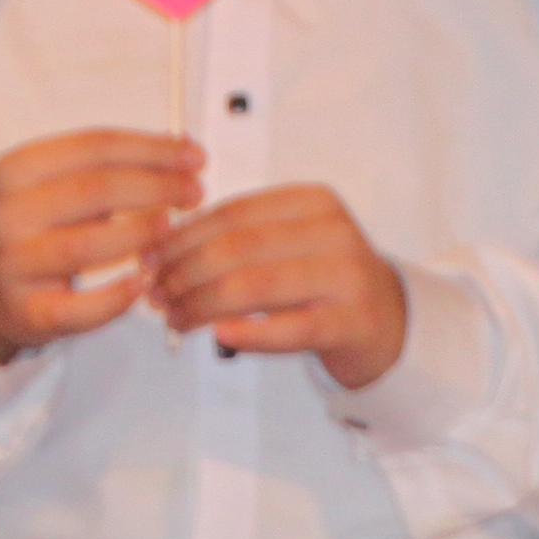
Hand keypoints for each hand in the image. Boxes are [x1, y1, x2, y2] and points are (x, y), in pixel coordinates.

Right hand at [0, 130, 199, 364]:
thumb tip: (183, 151)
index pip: (96, 147)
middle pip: (95, 189)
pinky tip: (143, 282)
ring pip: (86, 245)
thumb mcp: (60, 183)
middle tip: (193, 192)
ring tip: (171, 228)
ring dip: (138, 234)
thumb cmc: (37, 227)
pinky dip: (117, 297)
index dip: (152, 150)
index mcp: (20, 169)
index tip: (192, 157)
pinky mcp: (27, 311)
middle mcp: (11, 213)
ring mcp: (15, 264)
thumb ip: (116, 166)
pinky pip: (79, 307)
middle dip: (156, 187)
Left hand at [148, 184, 410, 392]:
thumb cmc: (323, 281)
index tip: (151, 259)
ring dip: (204, 305)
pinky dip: (251, 333)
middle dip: (185, 273)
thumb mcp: (288, 243)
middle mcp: (332, 232)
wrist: (386, 321)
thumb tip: (163, 249)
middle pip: (239, 248)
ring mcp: (346, 276)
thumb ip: (239, 238)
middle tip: (158, 294)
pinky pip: (292, 327)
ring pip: (257, 285)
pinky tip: (221, 335)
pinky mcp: (352, 321)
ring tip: (177, 319)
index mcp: (311, 202)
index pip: (233, 213)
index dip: (183, 237)